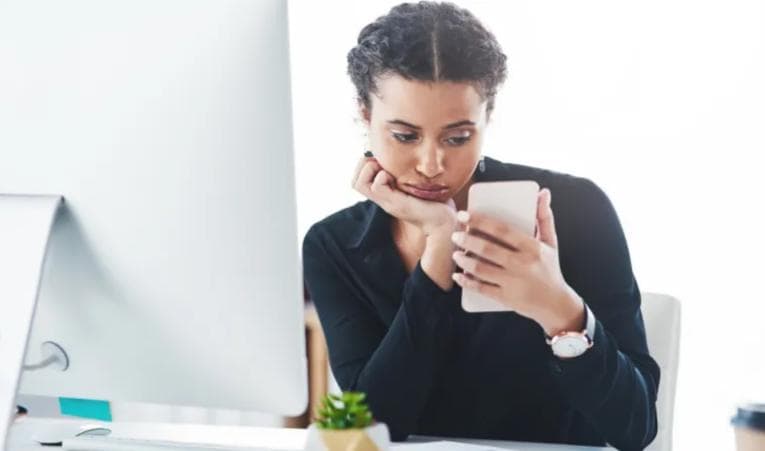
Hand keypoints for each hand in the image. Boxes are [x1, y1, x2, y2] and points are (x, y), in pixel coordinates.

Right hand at [351, 156, 456, 235]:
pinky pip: (377, 187)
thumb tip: (407, 158)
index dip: (365, 166)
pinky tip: (396, 178)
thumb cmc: (436, 204)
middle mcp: (383, 199)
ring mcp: (388, 202)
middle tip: (382, 163)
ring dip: (371, 169)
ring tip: (387, 171)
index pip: (358, 180)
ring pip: (359, 183)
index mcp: (386, 195)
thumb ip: (409, 177)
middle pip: (355, 182)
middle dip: (364, 165)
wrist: (445, 224)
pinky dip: (383, 176)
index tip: (383, 161)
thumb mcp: (418, 186)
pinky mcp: (396, 204)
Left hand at [450, 188, 584, 334]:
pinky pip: (481, 289)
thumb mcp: (550, 243)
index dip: (480, 221)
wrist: (556, 304)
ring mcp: (513, 282)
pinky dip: (467, 282)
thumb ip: (544, 217)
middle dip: (467, 240)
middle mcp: (522, 264)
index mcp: (532, 247)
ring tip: (456, 254)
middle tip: (455, 235)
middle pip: (488, 249)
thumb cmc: (550, 269)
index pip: (502, 230)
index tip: (464, 215)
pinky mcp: (506, 298)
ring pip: (481, 269)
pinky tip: (458, 276)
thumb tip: (543, 192)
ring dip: (464, 261)